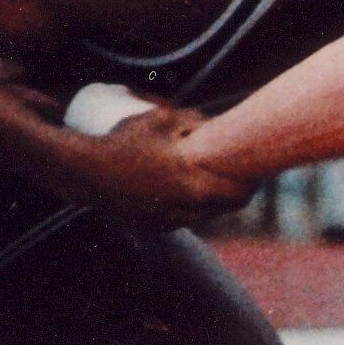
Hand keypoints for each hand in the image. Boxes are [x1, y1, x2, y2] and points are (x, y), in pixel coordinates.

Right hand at [77, 106, 254, 225]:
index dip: (253, 183)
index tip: (258, 171)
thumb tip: (217, 121)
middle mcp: (185, 206)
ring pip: (208, 215)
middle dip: (240, 192)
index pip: (239, 193)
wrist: (85, 171)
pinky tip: (195, 197)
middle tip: (245, 177)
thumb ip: (192, 119)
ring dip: (217, 203)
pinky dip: (193, 210)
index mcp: (193, 182)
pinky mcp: (155, 225)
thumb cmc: (123, 141)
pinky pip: (185, 220)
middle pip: (229, 207)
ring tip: (220, 184)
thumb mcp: (160, 120)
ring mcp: (170, 219)